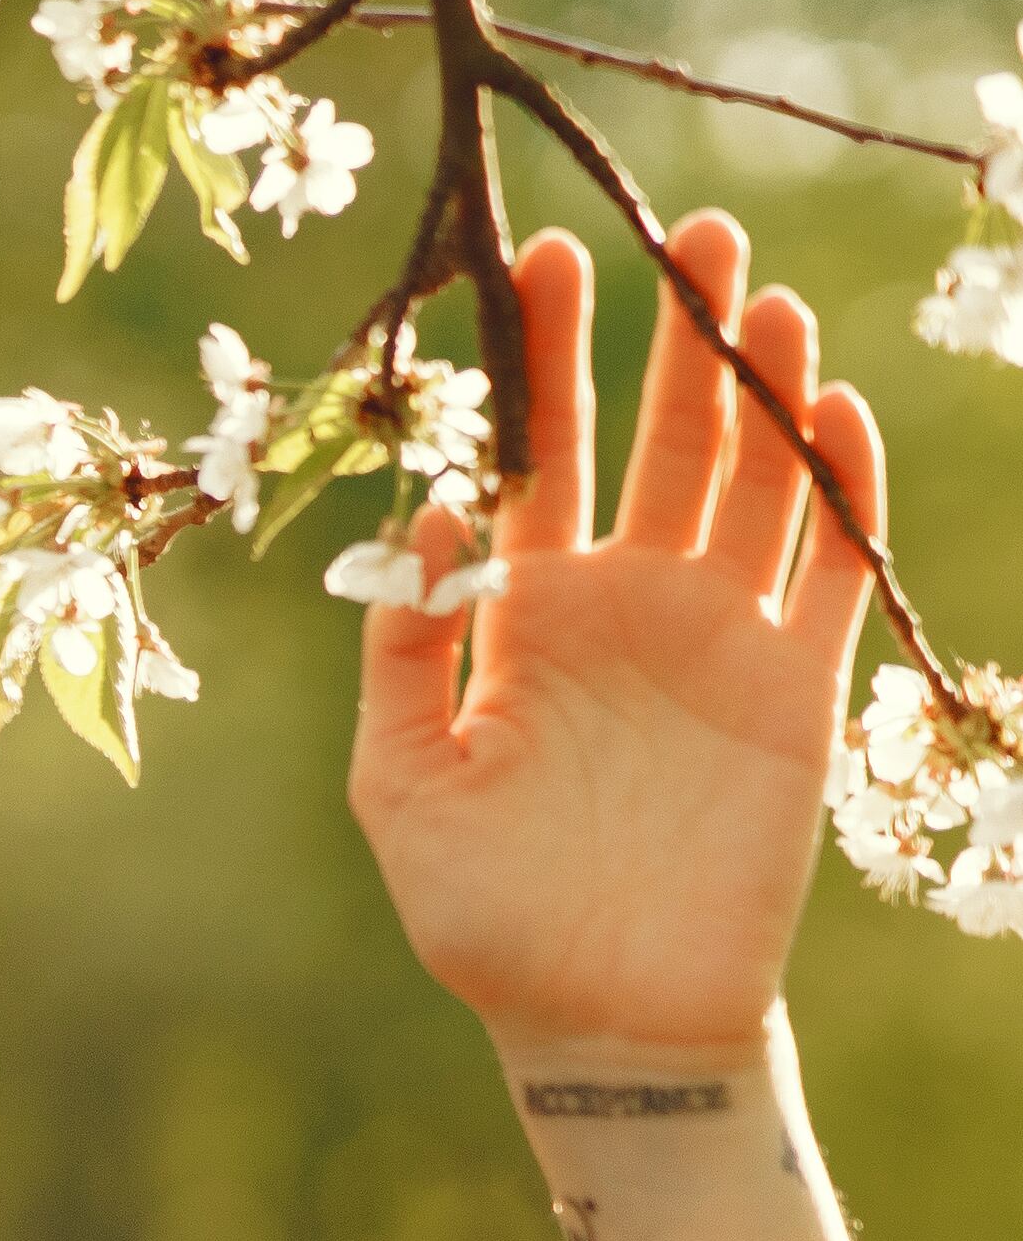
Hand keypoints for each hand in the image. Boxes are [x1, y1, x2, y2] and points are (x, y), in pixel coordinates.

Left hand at [344, 213, 891, 1068]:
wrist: (598, 1015)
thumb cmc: (482, 911)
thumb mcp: (401, 779)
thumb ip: (406, 648)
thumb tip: (429, 514)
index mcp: (523, 615)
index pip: (539, 455)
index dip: (547, 357)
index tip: (543, 254)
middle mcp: (624, 606)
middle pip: (659, 439)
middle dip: (677, 333)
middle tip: (694, 226)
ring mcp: (717, 637)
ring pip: (753, 480)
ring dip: (763, 388)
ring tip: (764, 296)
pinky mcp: (797, 685)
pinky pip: (834, 566)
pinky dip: (840, 488)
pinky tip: (835, 408)